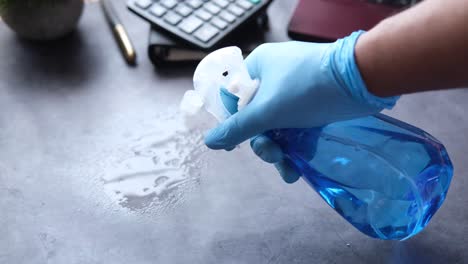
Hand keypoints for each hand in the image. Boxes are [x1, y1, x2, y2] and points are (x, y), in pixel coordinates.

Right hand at [205, 31, 398, 182]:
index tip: (236, 144)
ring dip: (280, 151)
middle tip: (273, 155)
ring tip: (288, 171)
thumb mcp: (267, 110)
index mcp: (258, 68)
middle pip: (257, 118)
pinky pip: (297, 128)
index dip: (234, 123)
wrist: (362, 80)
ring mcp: (296, 92)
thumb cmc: (307, 89)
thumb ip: (238, 129)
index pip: (234, 98)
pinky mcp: (314, 105)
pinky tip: (299, 167)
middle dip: (264, 143)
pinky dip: (297, 146)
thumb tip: (209, 142)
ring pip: (278, 126)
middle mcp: (274, 78)